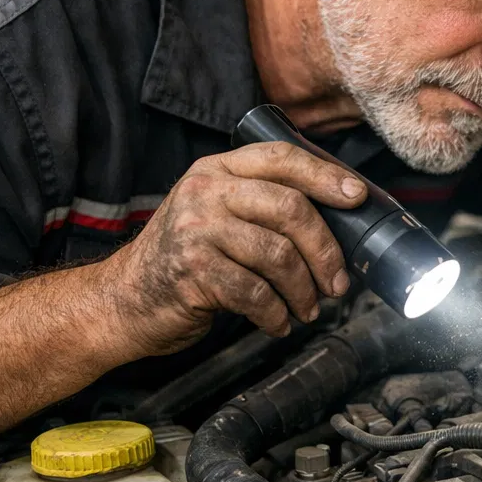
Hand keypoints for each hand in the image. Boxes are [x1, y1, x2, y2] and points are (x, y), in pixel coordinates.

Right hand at [100, 141, 365, 352]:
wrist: (125, 298)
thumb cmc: (186, 258)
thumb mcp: (218, 213)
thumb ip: (262, 204)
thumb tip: (337, 220)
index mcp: (218, 169)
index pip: (281, 159)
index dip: (325, 175)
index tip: (356, 197)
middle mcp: (206, 192)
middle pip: (289, 208)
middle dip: (325, 249)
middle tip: (337, 281)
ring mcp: (196, 230)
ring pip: (277, 255)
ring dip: (303, 290)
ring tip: (308, 308)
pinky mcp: (192, 271)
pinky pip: (255, 293)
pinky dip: (276, 314)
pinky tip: (279, 322)